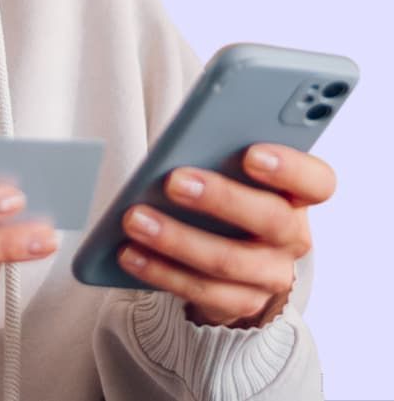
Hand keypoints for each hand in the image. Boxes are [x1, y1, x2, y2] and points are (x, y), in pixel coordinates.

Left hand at [116, 143, 336, 327]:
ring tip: (134, 219)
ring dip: (176, 239)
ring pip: (228, 261)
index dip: (289, 168)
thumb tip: (184, 142)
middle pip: (270, 220)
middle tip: (173, 181)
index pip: (317, 181)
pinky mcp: (240, 303)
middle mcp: (293, 237)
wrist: (234, 252)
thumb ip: (221, 154)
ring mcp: (270, 275)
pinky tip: (130, 252)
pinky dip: (160, 270)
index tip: (251, 153)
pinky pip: (201, 292)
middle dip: (220, 199)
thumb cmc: (227, 187)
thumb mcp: (231, 168)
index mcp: (298, 194)